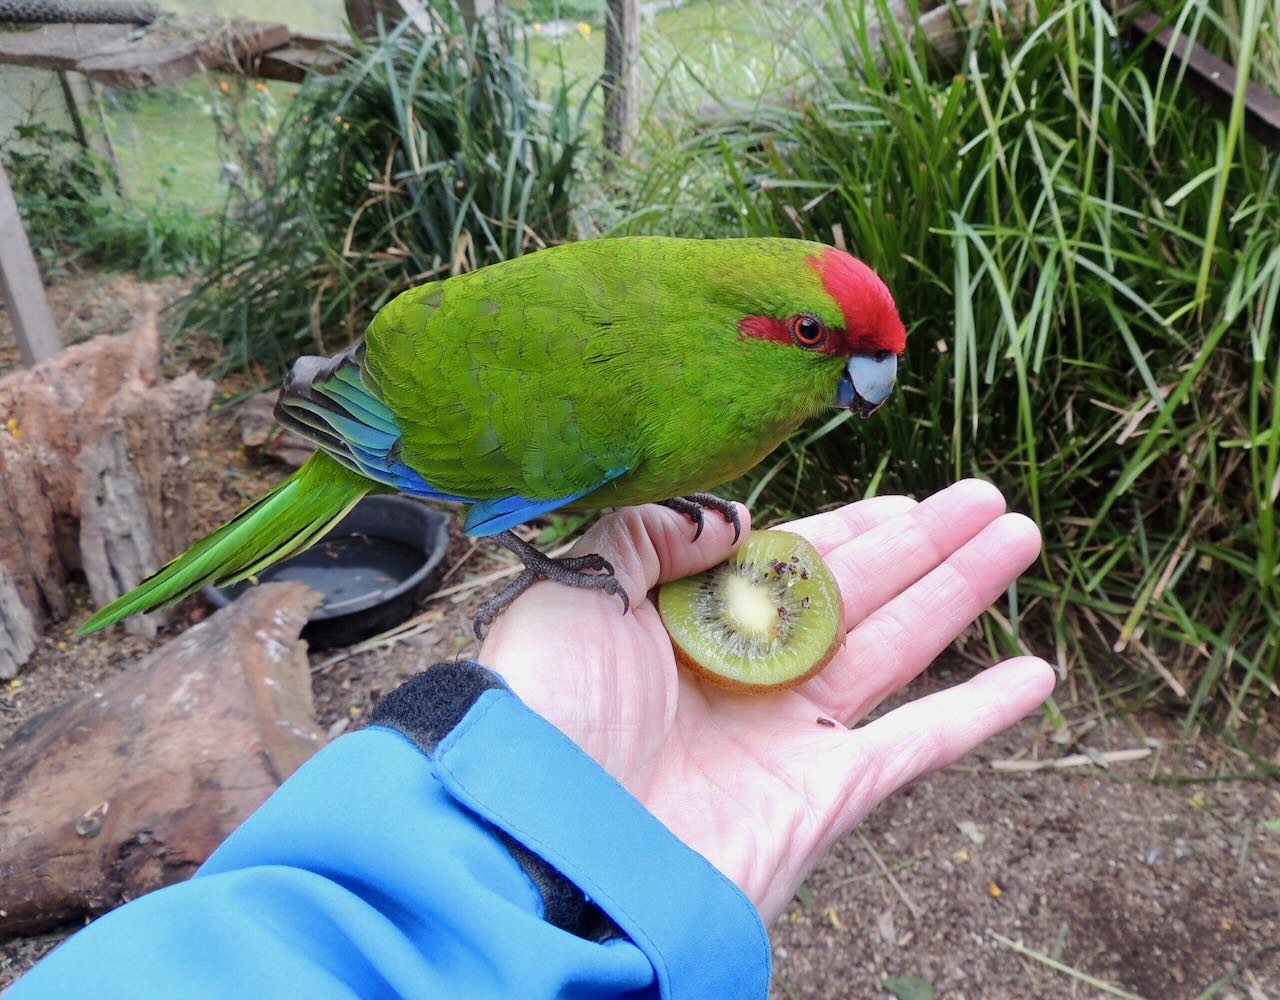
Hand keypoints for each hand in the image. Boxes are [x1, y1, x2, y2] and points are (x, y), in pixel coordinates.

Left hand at [480, 480, 1053, 923]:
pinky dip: (978, 712)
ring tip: (1021, 536)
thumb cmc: (547, 709)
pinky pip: (918, 746)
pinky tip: (1035, 674)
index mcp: (689, 628)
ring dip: (961, 593)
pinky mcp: (824, 797)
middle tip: (988, 498)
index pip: (787, 565)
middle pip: (856, 596)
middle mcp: (745, 678)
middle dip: (923, 545)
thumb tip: (740, 519)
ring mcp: (789, 738)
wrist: (547, 842)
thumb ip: (655, 535)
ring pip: (897, 649)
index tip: (902, 497)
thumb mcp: (582, 587)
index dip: (849, 528)